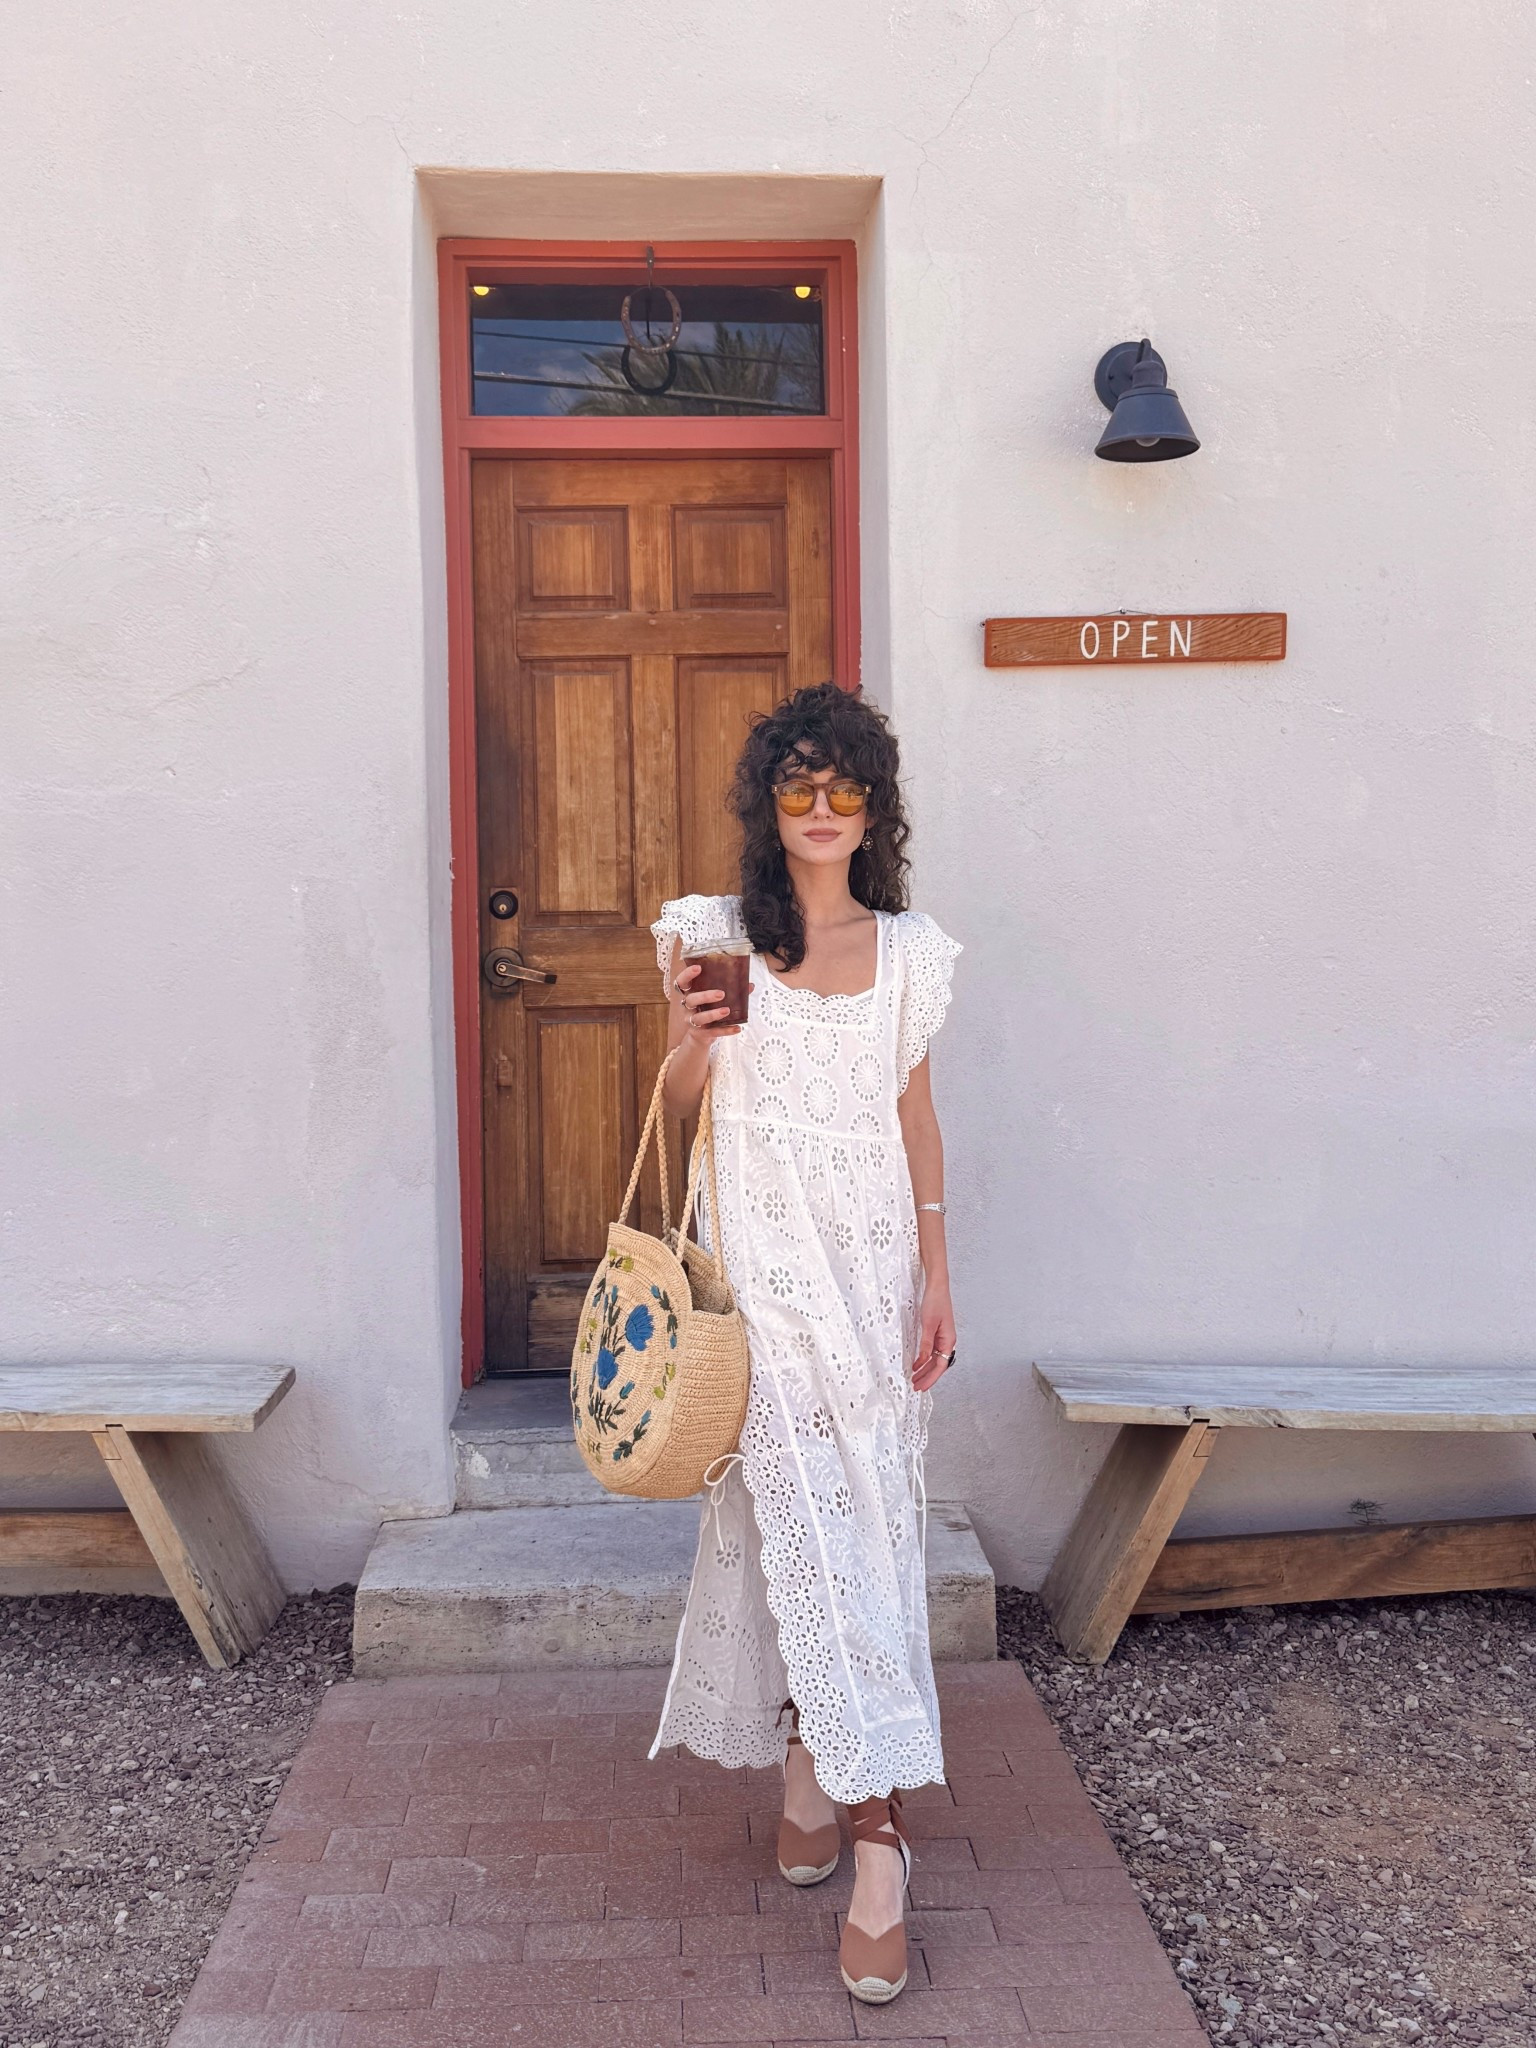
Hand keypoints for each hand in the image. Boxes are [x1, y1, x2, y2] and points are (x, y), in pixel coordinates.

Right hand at [675, 961, 740, 1040]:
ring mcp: (692, 1021)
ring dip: (713, 1014)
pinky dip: (726, 1030)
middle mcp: (687, 1007)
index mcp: (690, 994)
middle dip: (705, 996)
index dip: (687, 974)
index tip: (698, 968)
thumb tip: (750, 985)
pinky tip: (737, 1028)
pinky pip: (713, 1032)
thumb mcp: (715, 1000)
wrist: (700, 1036)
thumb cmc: (708, 1010)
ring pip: (699, 1018)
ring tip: (727, 1010)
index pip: (682, 982)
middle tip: (721, 994)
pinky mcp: (700, 1034)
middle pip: (691, 999)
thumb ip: (730, 991)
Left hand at [911, 1272, 955, 1390]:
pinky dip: (924, 1358)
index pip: (940, 1366)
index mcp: (948, 1340)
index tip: (921, 1386)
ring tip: (914, 1377)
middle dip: (927, 1376)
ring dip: (925, 1369)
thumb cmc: (935, 1301)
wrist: (937, 1286)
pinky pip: (932, 1351)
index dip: (930, 1378)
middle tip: (915, 1386)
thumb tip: (923, 1360)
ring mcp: (943, 1337)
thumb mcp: (927, 1324)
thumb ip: (926, 1344)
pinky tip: (917, 1363)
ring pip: (934, 1359)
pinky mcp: (937, 1332)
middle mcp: (947, 1341)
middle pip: (938, 1365)